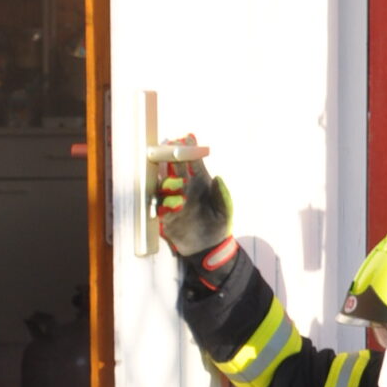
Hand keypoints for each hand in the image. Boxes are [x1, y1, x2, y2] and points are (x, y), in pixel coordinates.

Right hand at [155, 142, 232, 259]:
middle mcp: (185, 188)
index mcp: (200, 183)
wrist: (209, 249)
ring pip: (164, 185)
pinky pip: (160, 206)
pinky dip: (164, 203)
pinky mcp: (166, 216)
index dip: (190, 150)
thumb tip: (218, 178)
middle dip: (172, 157)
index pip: (194, 163)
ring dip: (167, 181)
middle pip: (175, 169)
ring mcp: (173, 201)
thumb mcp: (226, 211)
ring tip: (174, 182)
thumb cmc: (220, 226)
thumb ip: (223, 195)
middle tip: (169, 147)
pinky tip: (172, 204)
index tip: (188, 137)